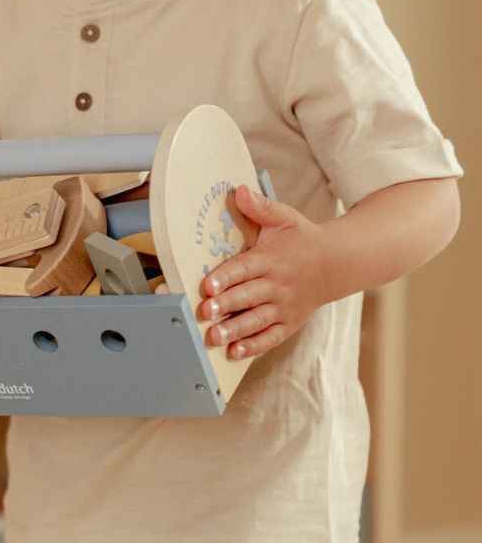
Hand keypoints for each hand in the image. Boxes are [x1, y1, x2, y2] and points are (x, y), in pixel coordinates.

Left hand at [197, 184, 330, 360]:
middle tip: (204, 313)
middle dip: (225, 305)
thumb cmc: (303, 238)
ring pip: (257, 320)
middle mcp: (277, 285)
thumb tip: (239, 190)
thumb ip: (260, 207)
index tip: (208, 285)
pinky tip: (235, 352)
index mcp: (271, 259)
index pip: (244, 269)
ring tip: (214, 337)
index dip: (225, 277)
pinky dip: (254, 346)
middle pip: (247, 297)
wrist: (338, 263)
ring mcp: (284, 307)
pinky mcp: (289, 322)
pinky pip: (271, 337)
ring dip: (235, 330)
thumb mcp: (284, 217)